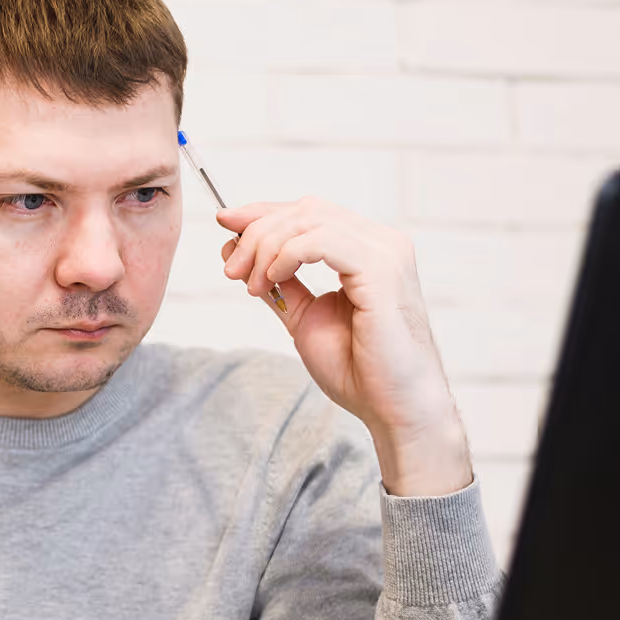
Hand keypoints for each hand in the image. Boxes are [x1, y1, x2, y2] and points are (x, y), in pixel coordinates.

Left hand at [218, 197, 471, 496]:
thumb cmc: (360, 371)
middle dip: (257, 232)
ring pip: (309, 220)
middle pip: (306, 210)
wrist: (394, 408)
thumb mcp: (305, 318)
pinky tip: (272, 279)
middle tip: (231, 268)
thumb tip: (238, 252)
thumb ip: (279, 284)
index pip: (309, 213)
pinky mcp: (381, 270)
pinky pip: (320, 241)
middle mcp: (382, 243)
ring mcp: (385, 253)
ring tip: (249, 283)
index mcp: (368, 250)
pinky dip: (286, 255)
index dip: (263, 213)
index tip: (225, 225)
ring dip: (266, 247)